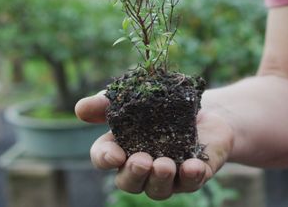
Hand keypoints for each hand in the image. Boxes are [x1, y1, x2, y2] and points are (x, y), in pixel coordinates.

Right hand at [75, 90, 233, 199]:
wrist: (206, 109)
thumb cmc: (163, 106)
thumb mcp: (135, 98)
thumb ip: (107, 103)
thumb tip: (80, 108)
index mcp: (122, 149)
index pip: (104, 158)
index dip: (105, 158)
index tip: (114, 154)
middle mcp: (142, 168)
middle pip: (129, 182)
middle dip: (133, 174)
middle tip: (142, 161)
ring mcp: (168, 176)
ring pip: (158, 189)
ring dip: (159, 179)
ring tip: (164, 165)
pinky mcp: (194, 176)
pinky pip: (191, 183)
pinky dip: (191, 176)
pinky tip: (193, 165)